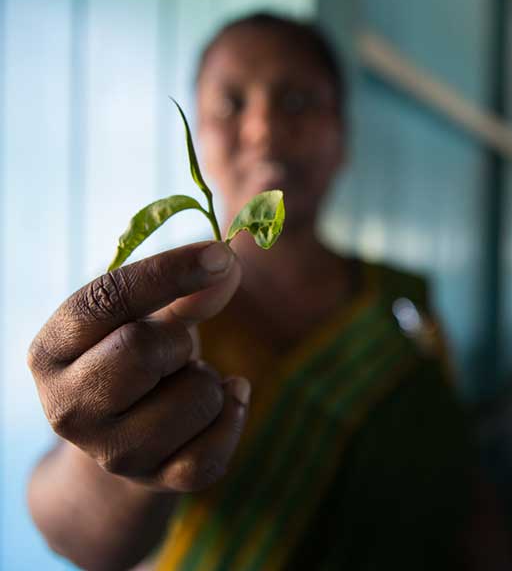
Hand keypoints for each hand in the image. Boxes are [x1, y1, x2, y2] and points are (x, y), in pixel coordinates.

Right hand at [28, 241, 247, 491]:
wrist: (125, 438)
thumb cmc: (135, 361)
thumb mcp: (145, 318)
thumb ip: (185, 291)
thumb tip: (227, 266)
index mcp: (52, 351)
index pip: (104, 300)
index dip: (167, 272)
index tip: (220, 254)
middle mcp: (67, 407)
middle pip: (143, 349)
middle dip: (177, 341)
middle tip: (172, 352)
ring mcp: (110, 453)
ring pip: (197, 396)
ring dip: (207, 380)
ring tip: (182, 384)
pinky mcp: (154, 480)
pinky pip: (216, 448)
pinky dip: (234, 414)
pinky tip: (223, 402)